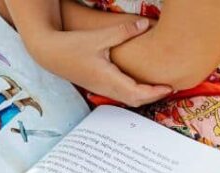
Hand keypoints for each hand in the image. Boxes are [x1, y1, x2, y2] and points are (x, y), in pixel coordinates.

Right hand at [29, 19, 172, 107]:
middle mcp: (105, 87)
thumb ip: (123, 31)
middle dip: (153, 96)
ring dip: (144, 95)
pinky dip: (134, 92)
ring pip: (127, 99)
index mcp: (107, 78)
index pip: (136, 93)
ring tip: (159, 87)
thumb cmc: (72, 46)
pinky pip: (120, 94)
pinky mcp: (98, 85)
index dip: (155, 92)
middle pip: (135, 100)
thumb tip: (145, 25)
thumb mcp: (99, 37)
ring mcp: (100, 88)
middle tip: (170, 87)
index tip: (169, 87)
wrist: (50, 54)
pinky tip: (140, 83)